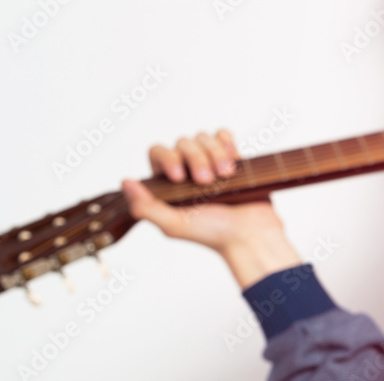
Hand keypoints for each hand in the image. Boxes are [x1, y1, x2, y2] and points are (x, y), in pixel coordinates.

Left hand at [122, 129, 301, 288]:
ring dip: (215, 154)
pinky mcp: (233, 160)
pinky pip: (223, 135)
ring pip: (204, 138)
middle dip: (196, 159)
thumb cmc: (215, 235)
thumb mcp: (174, 225)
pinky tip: (231, 159)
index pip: (159, 152)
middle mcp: (188, 171)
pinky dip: (226, 142)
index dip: (168, 158)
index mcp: (170, 185)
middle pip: (183, 142)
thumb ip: (146, 207)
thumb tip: (125, 182)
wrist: (251, 234)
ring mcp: (211, 163)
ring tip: (226, 176)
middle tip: (208, 182)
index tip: (180, 177)